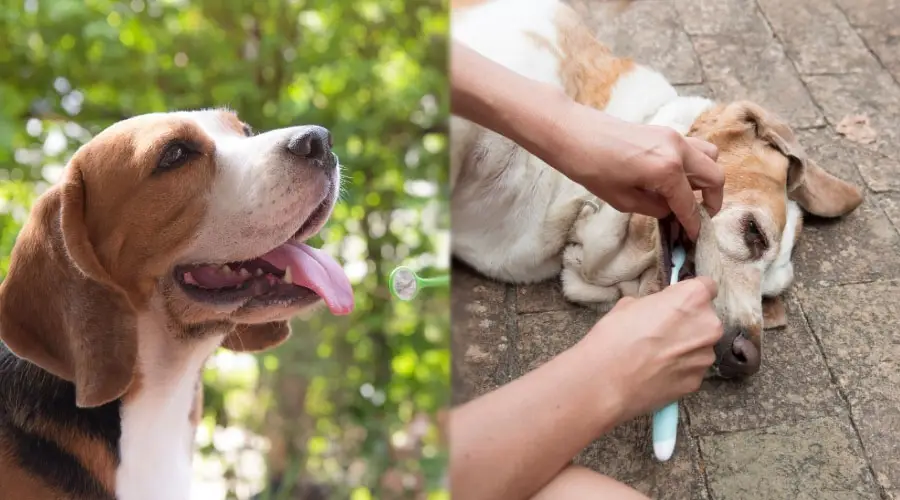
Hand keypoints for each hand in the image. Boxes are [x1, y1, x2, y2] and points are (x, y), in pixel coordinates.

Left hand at [540, 99, 723, 239]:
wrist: (572, 133)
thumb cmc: (591, 168)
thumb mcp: (622, 199)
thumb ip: (654, 207)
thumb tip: (671, 212)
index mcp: (667, 170)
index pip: (690, 203)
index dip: (693, 224)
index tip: (694, 237)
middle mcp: (678, 150)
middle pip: (715, 175)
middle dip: (712, 200)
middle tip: (699, 216)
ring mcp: (673, 136)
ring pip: (709, 157)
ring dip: (706, 178)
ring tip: (688, 196)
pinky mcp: (665, 131)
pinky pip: (692, 149)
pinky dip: (693, 164)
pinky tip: (674, 179)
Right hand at [581, 277, 722, 423]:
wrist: (604, 382)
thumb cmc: (613, 336)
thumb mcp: (629, 304)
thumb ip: (655, 303)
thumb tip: (659, 309)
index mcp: (693, 299)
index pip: (707, 286)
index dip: (688, 294)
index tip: (675, 302)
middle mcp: (708, 326)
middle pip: (705, 318)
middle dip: (688, 322)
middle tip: (661, 331)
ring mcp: (705, 356)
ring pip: (700, 345)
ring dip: (685, 347)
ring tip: (656, 355)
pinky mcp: (697, 381)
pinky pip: (692, 368)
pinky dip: (679, 368)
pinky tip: (656, 372)